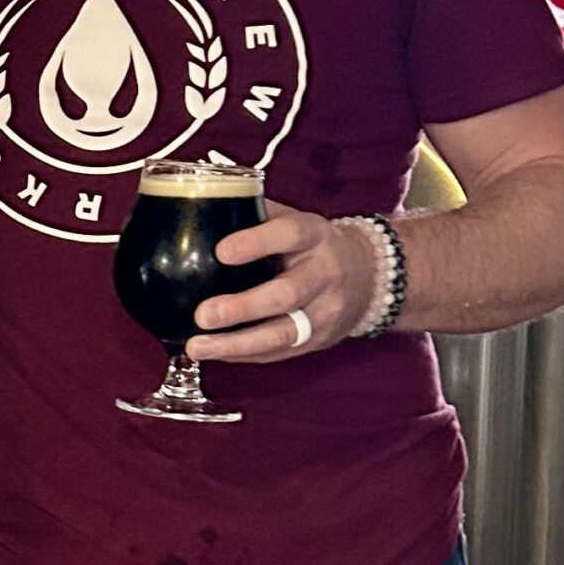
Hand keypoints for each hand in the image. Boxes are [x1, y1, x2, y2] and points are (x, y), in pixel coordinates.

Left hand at [188, 202, 381, 363]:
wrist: (365, 276)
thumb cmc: (310, 244)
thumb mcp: (292, 220)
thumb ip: (253, 215)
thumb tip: (201, 210)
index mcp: (315, 235)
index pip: (289, 235)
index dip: (256, 243)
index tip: (221, 252)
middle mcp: (325, 274)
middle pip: (286, 294)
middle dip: (242, 308)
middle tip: (203, 314)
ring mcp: (325, 311)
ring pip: (283, 333)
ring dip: (237, 343)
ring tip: (198, 347)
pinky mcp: (319, 340)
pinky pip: (279, 352)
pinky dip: (243, 354)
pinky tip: (215, 353)